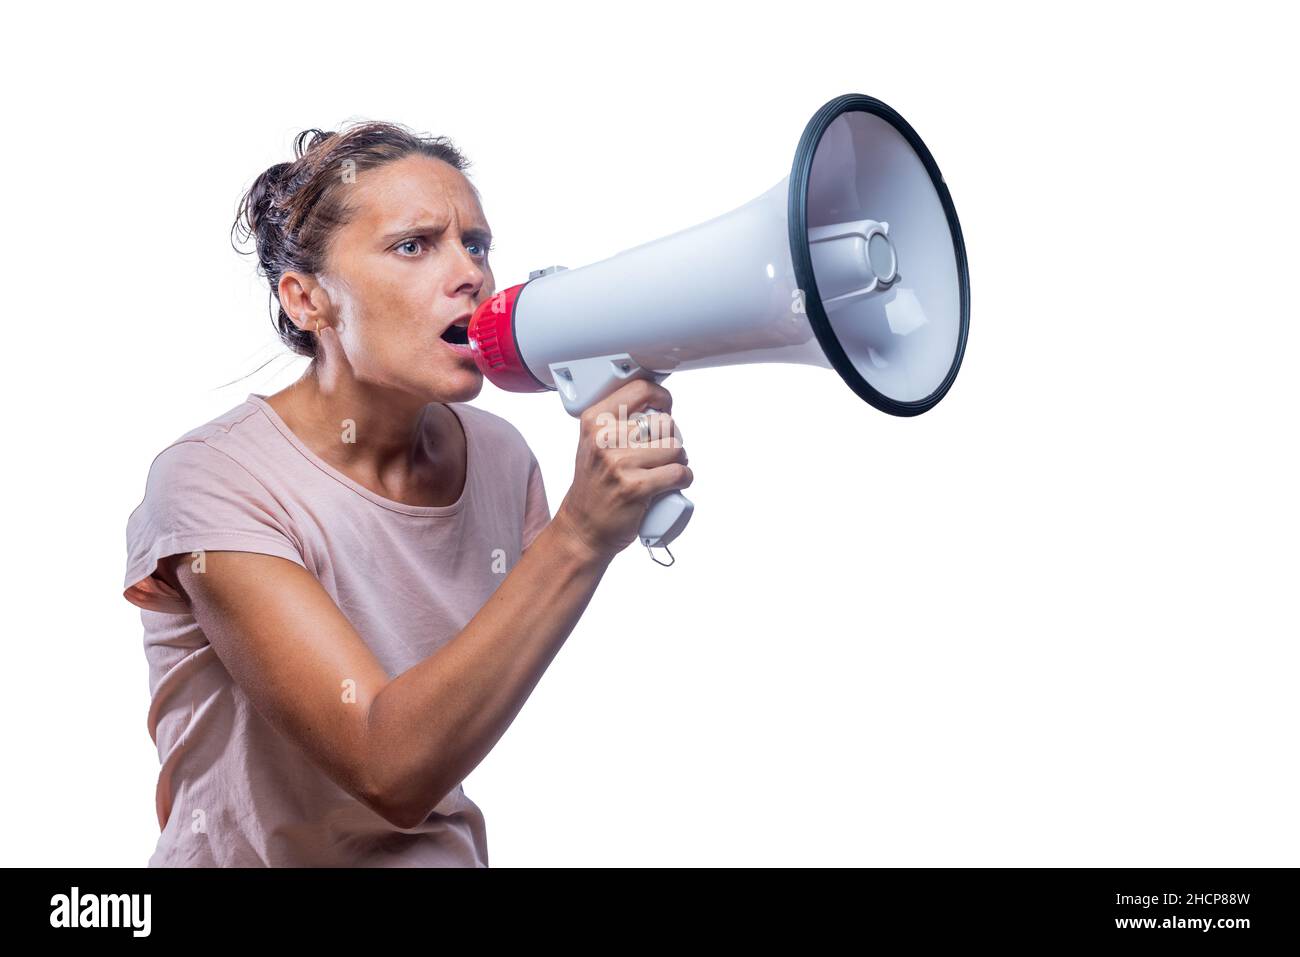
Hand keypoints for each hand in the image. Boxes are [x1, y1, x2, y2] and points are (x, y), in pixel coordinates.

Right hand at [553, 379, 692, 562]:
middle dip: (671, 438)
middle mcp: (603, 439)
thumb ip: (618, 421)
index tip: (665, 408)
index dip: (662, 398)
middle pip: (665, 422)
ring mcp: (618, 463)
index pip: (640, 390)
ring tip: (663, 471)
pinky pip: (679, 473)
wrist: (583, 528)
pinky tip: (673, 483)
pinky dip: (684, 478)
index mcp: (594, 422)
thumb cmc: (595, 486)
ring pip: (676, 448)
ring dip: (679, 461)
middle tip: (660, 454)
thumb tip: (659, 405)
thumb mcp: (594, 444)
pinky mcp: (635, 487)